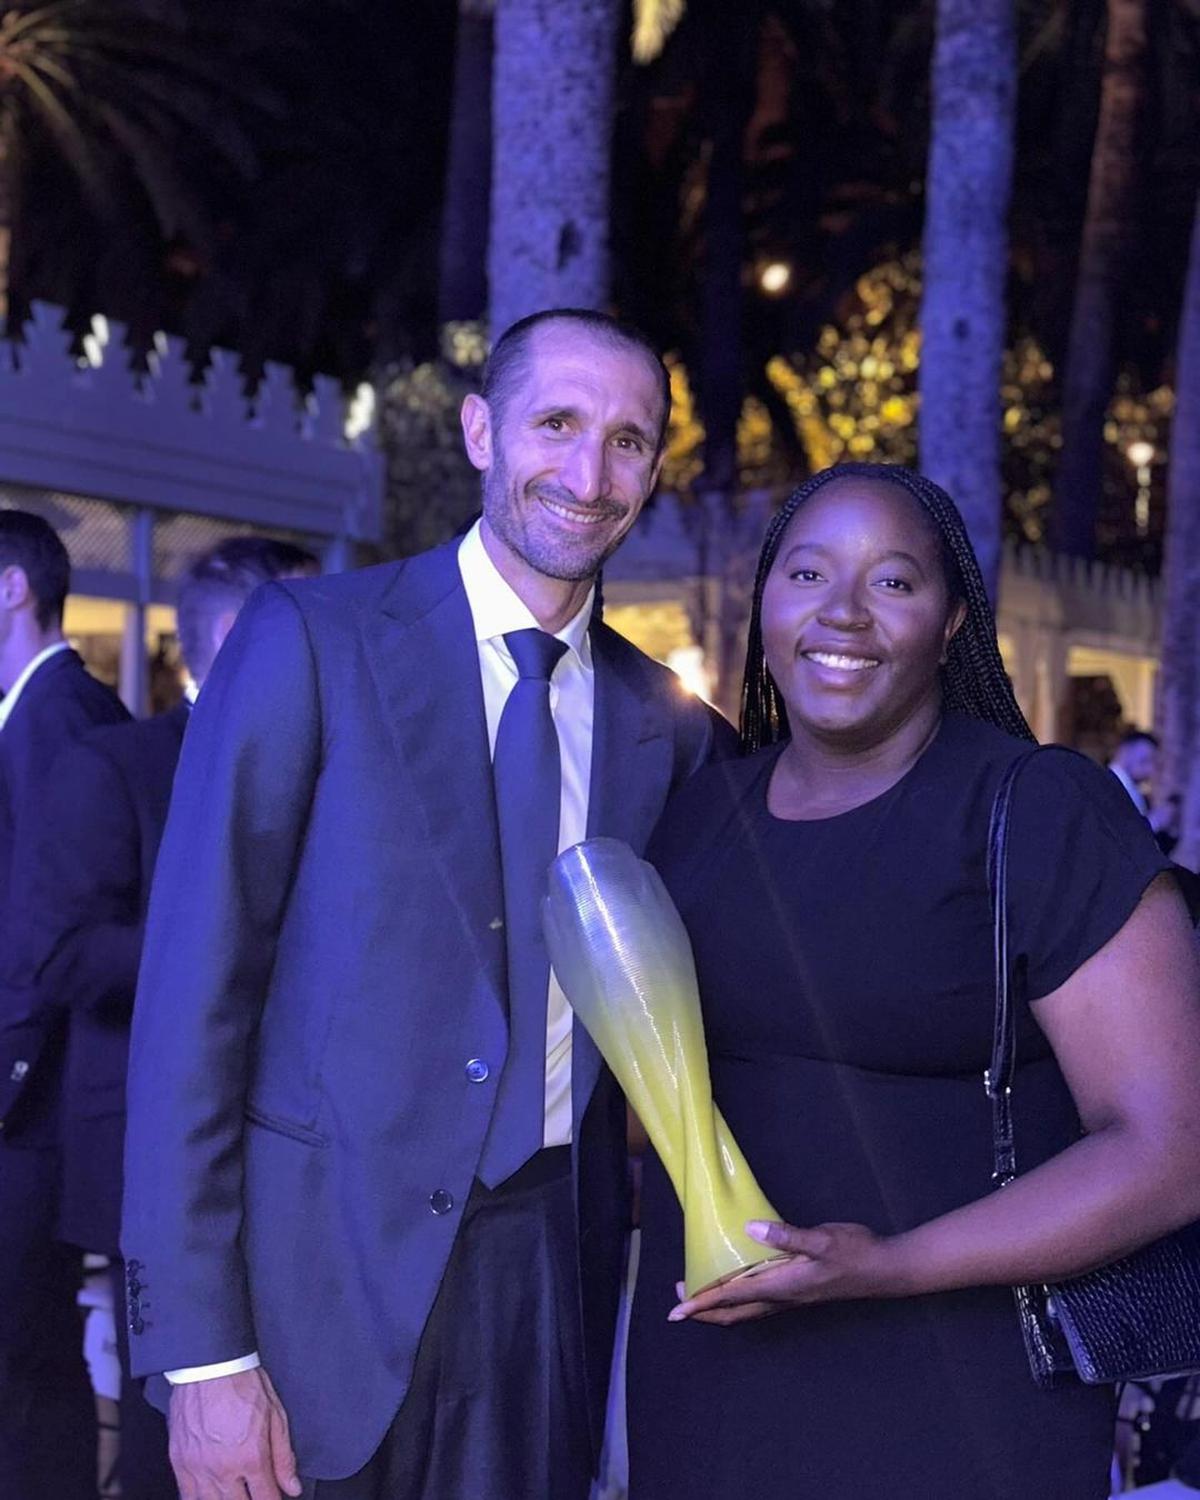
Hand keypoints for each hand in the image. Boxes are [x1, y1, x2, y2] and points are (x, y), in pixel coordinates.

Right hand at [168, 1367, 301, 1499]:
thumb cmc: (242, 1383)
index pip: (266, 1498)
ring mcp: (198, 1468)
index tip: (276, 1497)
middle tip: (256, 1493)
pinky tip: (210, 1496)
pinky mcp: (179, 1462)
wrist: (209, 1366)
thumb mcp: (275, 1415)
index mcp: (251, 1457)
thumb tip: (292, 1486)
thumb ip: (283, 1456)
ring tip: (235, 1494)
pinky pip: (187, 1496)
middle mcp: (223, 1468)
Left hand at [667, 1219, 897, 1325]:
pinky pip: (760, 1301)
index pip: (733, 1297)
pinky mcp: (800, 1291)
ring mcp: (792, 1297)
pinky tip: (739, 1282)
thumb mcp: (822, 1239)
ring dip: (721, 1307)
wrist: (885, 1269)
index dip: (703, 1303)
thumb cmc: (855, 1253)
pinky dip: (740, 1298)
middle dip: (705, 1311)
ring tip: (700, 1293)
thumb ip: (787, 1235)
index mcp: (783, 1286)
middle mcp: (783, 1297)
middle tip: (679, 1303)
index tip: (677, 1310)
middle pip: (735, 1313)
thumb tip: (750, 1227)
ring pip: (747, 1310)